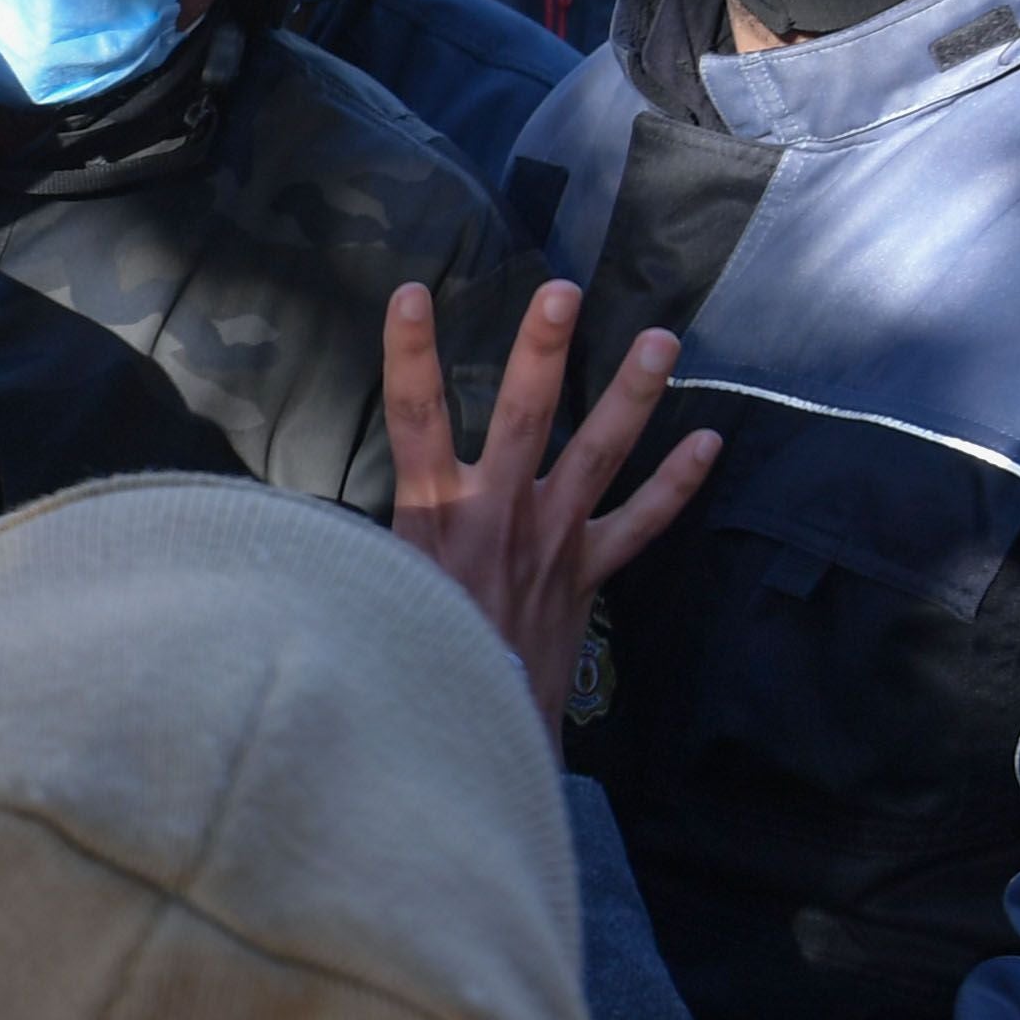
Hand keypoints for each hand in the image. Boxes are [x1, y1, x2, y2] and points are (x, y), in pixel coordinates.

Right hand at [384, 279, 720, 730]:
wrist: (468, 727)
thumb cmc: (408, 650)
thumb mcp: (370, 586)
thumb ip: (360, 538)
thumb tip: (308, 513)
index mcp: (433, 511)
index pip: (414, 416)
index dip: (410, 353)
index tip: (413, 293)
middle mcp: (499, 512)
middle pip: (526, 415)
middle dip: (542, 350)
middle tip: (563, 291)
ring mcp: (554, 540)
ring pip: (600, 455)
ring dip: (632, 395)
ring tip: (661, 339)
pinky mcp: (587, 573)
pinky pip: (642, 524)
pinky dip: (677, 484)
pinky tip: (710, 442)